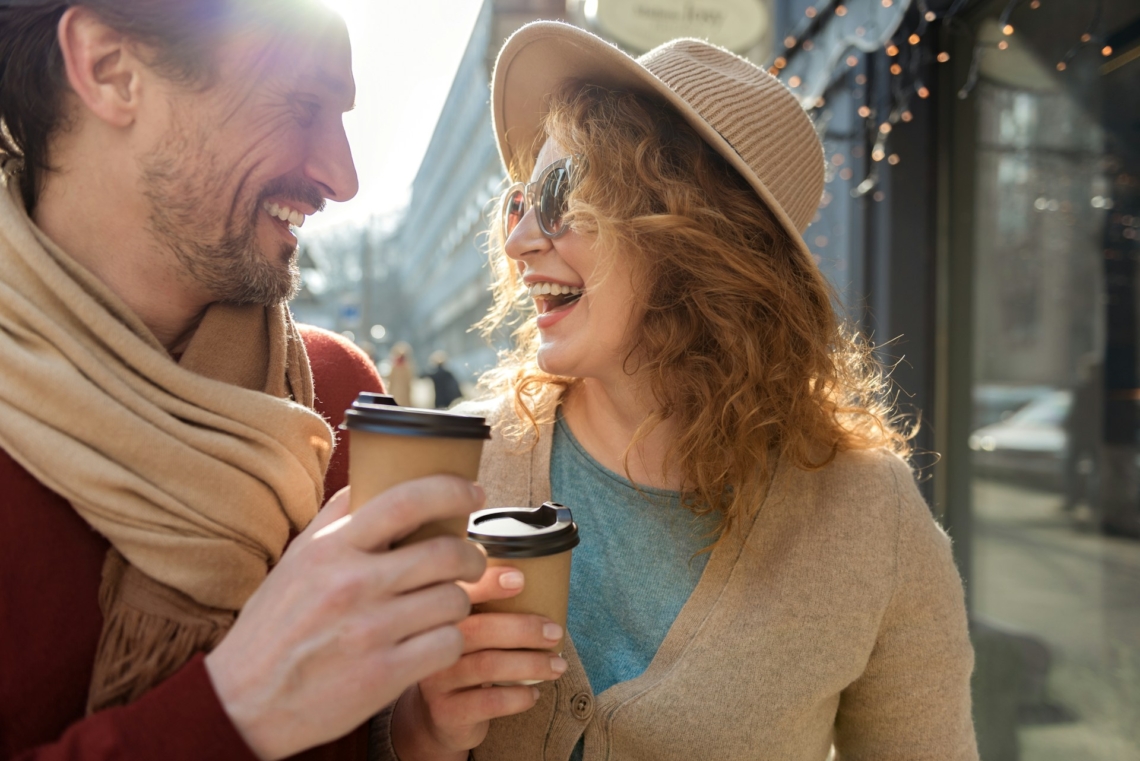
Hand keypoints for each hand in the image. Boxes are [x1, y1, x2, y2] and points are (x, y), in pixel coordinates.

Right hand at [205, 477, 487, 760]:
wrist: (243, 701)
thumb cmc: (275, 624)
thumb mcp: (298, 559)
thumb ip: (337, 517)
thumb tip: (376, 474)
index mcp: (332, 548)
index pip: (407, 501)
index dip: (451, 490)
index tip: (474, 493)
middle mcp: (352, 584)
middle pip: (447, 553)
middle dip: (471, 557)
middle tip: (470, 563)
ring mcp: (370, 631)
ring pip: (455, 601)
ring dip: (458, 603)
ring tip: (441, 607)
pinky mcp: (384, 675)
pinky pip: (448, 645)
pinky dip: (449, 642)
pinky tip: (432, 642)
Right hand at [390, 567, 567, 760]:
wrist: (439, 718)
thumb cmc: (469, 663)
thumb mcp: (473, 633)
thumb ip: (489, 609)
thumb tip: (544, 584)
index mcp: (439, 615)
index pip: (459, 593)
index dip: (488, 583)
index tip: (520, 580)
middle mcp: (430, 643)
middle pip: (478, 629)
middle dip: (524, 629)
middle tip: (556, 633)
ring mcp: (435, 679)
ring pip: (487, 666)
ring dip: (531, 664)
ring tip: (557, 666)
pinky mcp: (446, 711)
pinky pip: (489, 701)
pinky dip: (519, 696)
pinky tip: (534, 694)